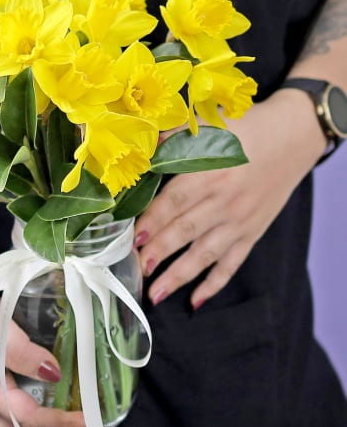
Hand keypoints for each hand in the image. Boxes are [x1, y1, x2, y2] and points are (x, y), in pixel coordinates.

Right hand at [0, 293, 85, 426]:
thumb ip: (22, 353)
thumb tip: (54, 374)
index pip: (30, 420)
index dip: (61, 422)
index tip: (88, 418)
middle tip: (81, 418)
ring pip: (15, 425)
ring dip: (43, 425)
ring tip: (69, 406)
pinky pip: (11, 407)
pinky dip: (33, 407)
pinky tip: (45, 386)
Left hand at [134, 90, 325, 308]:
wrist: (292, 137)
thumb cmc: (244, 129)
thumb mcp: (208, 126)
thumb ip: (173, 140)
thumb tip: (141, 151)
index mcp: (209, 172)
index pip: (174, 202)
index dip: (153, 221)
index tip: (134, 239)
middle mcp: (223, 201)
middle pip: (185, 231)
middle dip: (159, 253)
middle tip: (136, 269)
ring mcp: (239, 221)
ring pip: (205, 254)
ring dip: (179, 276)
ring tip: (155, 293)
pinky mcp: (252, 233)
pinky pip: (231, 264)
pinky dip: (214, 284)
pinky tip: (195, 301)